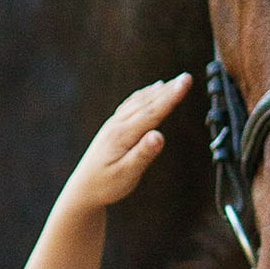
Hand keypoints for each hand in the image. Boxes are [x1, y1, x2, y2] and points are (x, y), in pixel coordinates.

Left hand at [62, 74, 191, 212]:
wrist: (82, 190)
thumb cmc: (105, 186)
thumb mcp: (125, 175)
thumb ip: (142, 155)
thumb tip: (159, 135)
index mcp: (122, 135)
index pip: (152, 112)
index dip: (171, 97)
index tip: (185, 83)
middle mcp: (117, 125)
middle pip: (147, 103)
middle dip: (169, 90)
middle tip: (187, 77)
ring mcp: (114, 125)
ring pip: (139, 102)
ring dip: (158, 91)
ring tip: (174, 82)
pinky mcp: (112, 128)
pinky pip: (131, 105)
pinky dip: (144, 95)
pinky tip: (151, 91)